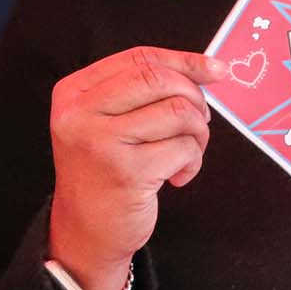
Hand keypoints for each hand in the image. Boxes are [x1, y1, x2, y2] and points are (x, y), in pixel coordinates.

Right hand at [46, 46, 227, 289]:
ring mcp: (101, 142)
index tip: (216, 70)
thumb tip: (207, 69)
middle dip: (194, 98)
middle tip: (198, 124)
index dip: (184, 61)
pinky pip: (183, 148)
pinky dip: (192, 163)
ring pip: (178, 112)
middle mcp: (81, 113)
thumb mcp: (105, 122)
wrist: (85, 231)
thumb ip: (141, 92)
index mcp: (74, 92)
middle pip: (159, 79)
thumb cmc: (105, 172)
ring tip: (186, 155)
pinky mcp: (126, 172)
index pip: (139, 58)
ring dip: (196, 135)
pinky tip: (176, 178)